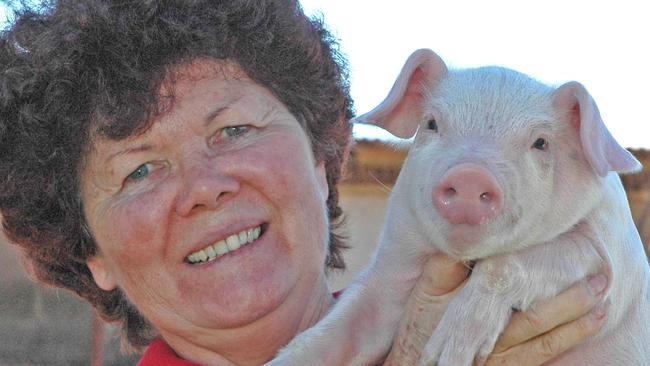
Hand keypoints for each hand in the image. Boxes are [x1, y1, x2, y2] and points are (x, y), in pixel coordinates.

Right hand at [383, 255, 607, 365]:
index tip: (562, 257)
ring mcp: (504, 362)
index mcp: (475, 323)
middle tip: (599, 280)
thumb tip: (466, 240)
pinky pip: (543, 358)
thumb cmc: (419, 328)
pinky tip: (582, 328)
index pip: (512, 302)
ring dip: (577, 325)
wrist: (418, 364)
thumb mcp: (425, 294)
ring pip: (546, 344)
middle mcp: (493, 346)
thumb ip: (443, 269)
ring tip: (601, 304)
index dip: (540, 282)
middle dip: (571, 302)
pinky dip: (566, 342)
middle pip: (537, 322)